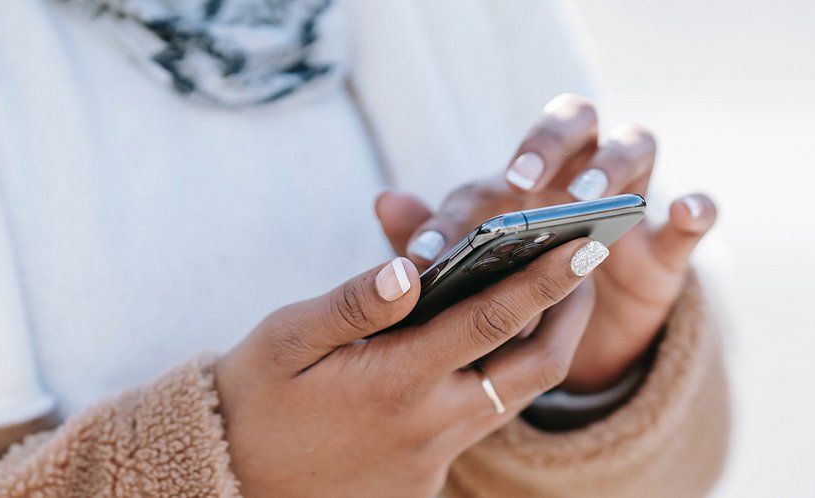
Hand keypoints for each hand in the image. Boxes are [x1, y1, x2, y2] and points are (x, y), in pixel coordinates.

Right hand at [215, 239, 599, 496]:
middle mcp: (429, 424)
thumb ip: (353, 303)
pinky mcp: (425, 478)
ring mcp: (432, 457)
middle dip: (571, 313)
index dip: (548, 277)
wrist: (227, 482)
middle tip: (585, 264)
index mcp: (396, 381)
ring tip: (547, 299)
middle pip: (536, 369)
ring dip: (540, 347)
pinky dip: (494, 380)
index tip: (587, 241)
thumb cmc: (251, 398)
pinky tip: (480, 350)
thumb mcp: (284, 340)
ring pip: (513, 398)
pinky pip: (478, 424)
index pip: (494, 319)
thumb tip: (411, 268)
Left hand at [376, 94, 716, 392]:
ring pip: (636, 146)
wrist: (579, 344)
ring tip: (585, 203)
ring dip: (611, 168)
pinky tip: (684, 213)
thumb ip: (433, 237)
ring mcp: (631, 201)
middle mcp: (580, 172)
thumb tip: (384, 201)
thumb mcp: (473, 274)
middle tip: (517, 181)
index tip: (436, 248)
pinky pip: (694, 214)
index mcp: (528, 177)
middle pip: (575, 121)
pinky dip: (695, 208)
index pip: (498, 166)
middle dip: (547, 144)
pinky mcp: (668, 246)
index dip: (469, 200)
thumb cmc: (516, 290)